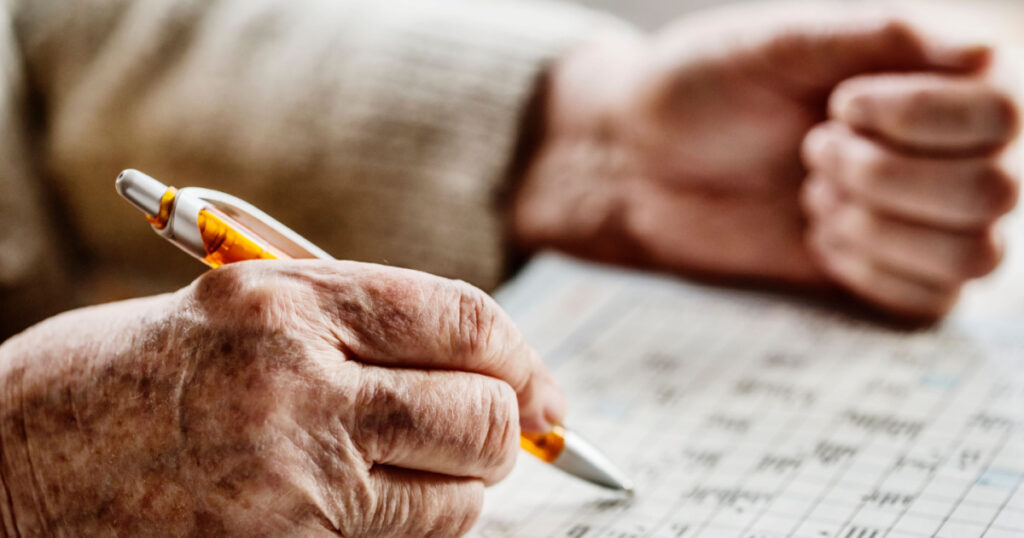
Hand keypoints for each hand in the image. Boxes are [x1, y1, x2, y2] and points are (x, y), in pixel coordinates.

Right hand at [0, 260, 563, 535]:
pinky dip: (407, 531)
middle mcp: (293, 385)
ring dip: (454, 487)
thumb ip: (352, 328)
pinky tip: (352, 509)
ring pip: (457, 498)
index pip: (461, 316)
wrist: (4, 472)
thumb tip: (475, 362)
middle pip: (482, 414)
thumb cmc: (123, 383)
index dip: (519, 355)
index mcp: (283, 300)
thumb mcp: (232, 312)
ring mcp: (289, 482)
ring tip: (396, 470)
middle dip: (502, 430)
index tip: (540, 389)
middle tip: (481, 435)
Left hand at [512, 2, 1018, 318]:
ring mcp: (921, 219)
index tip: (835, 104)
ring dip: (877, 227)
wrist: (640, 162)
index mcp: (932, 76)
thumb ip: (877, 37)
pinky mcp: (887, 276)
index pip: (1002, 112)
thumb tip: (986, 49)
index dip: (919, 117)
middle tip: (810, 151)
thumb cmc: (703, 87)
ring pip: (975, 254)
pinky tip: (815, 237)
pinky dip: (869, 271)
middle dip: (884, 177)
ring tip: (811, 194)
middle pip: (995, 191)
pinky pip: (932, 302)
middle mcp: (945, 149)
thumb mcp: (778, 43)